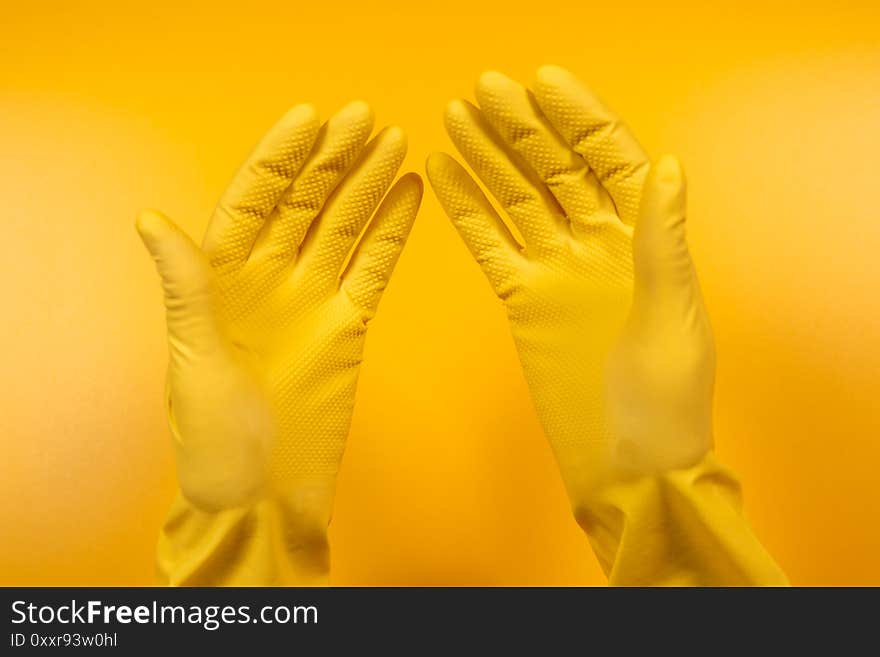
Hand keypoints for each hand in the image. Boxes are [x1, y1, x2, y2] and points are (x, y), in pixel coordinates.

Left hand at [138, 102, 420, 525]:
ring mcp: (311, 298)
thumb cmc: (215, 441)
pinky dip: (392, 233)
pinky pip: (374, 268)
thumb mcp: (194, 362)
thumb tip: (151, 218)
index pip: (252, 200)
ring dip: (367, 184)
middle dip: (332, 160)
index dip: (279, 158)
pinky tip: (408, 194)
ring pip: (342, 227)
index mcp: (220, 278)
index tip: (310, 117)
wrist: (263, 495)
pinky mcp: (348, 324)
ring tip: (393, 141)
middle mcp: (267, 278)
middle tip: (365, 118)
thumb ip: (185, 289)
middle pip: (304, 204)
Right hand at [426, 66, 712, 506]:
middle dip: (522, 128)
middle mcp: (598, 244)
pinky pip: (490, 245)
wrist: (629, 467)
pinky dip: (467, 211)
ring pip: (517, 199)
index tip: (541, 82)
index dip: (578, 118)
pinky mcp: (522, 299)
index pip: (610, 159)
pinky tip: (445, 174)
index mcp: (644, 239)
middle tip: (482, 91)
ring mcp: (556, 270)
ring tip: (454, 116)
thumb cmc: (666, 402)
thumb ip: (661, 243)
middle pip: (556, 169)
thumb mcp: (672, 319)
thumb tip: (667, 166)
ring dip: (487, 157)